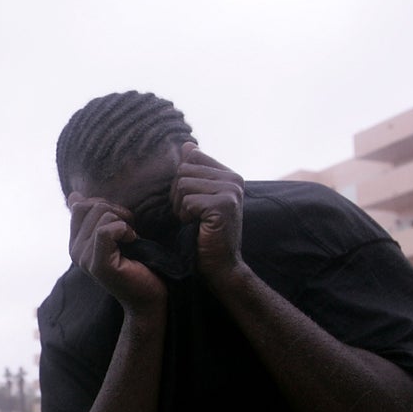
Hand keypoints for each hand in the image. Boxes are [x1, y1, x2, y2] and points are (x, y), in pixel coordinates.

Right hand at [67, 191, 166, 311]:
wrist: (150, 296)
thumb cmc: (138, 264)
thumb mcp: (115, 232)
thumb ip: (94, 216)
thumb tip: (74, 195)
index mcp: (76, 242)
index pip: (80, 205)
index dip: (106, 205)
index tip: (122, 222)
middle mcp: (74, 251)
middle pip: (90, 207)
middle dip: (117, 211)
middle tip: (130, 231)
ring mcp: (84, 259)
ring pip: (101, 215)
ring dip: (124, 221)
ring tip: (132, 238)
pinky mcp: (98, 265)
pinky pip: (105, 231)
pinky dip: (124, 230)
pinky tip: (133, 241)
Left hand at [173, 142, 244, 283]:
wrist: (220, 266)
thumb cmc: (205, 234)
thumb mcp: (197, 200)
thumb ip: (194, 172)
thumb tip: (187, 145)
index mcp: (229, 175)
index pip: (193, 156)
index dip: (182, 180)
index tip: (192, 203)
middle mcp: (234, 179)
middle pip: (184, 169)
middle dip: (178, 194)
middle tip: (191, 215)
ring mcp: (231, 191)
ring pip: (183, 184)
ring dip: (180, 207)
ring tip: (194, 221)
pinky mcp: (224, 205)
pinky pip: (187, 200)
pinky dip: (185, 216)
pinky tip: (198, 227)